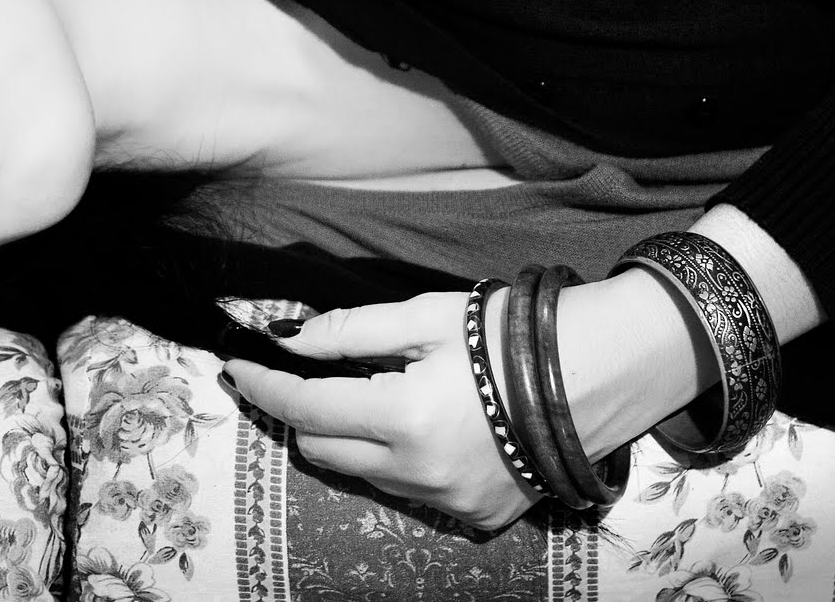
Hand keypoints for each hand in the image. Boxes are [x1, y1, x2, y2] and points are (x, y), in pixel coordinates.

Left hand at [222, 291, 537, 530]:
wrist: (596, 374)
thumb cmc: (507, 334)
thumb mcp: (424, 316)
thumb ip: (346, 333)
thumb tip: (286, 342)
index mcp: (403, 418)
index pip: (305, 407)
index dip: (265, 385)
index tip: (238, 366)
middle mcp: (419, 473)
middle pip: (322, 449)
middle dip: (302, 411)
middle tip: (299, 375)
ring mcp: (447, 502)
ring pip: (362, 473)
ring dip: (349, 436)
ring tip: (375, 392)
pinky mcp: (473, 517)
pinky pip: (406, 490)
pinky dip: (394, 458)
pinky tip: (420, 424)